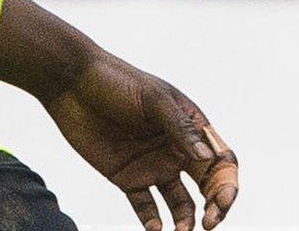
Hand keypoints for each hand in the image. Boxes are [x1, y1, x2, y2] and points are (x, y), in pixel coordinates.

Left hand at [43, 53, 238, 230]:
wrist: (72, 84)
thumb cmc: (116, 81)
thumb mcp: (153, 99)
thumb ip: (180, 128)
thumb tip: (208, 156)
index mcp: (190, 127)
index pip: (221, 161)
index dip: (227, 183)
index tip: (222, 200)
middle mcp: (176, 150)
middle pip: (207, 186)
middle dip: (215, 206)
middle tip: (210, 223)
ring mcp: (153, 165)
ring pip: (180, 202)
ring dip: (185, 219)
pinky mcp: (129, 177)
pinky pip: (146, 206)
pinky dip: (153, 220)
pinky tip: (155, 228)